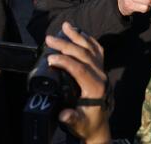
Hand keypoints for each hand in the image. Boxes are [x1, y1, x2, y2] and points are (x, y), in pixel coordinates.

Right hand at [47, 22, 110, 143]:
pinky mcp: (101, 69)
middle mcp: (100, 76)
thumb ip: (72, 118)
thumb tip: (64, 114)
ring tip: (64, 25)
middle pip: (83, 54)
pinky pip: (97, 50)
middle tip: (49, 38)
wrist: (98, 126)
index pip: (79, 68)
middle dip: (65, 44)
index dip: (64, 62)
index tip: (49, 58)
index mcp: (95, 87)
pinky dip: (88, 39)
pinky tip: (79, 32)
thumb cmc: (85, 124)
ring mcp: (102, 70)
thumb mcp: (78, 124)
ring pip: (90, 48)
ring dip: (77, 36)